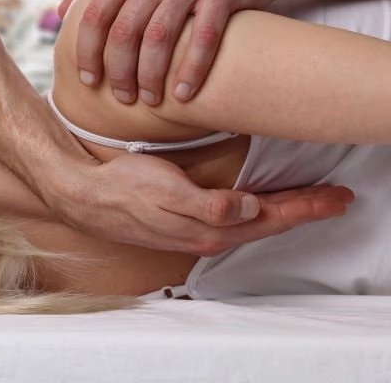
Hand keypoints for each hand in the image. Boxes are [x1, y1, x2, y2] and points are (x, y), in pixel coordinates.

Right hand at [50, 154, 352, 254]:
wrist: (87, 196)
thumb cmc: (124, 187)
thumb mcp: (165, 189)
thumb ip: (209, 204)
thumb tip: (249, 208)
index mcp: (210, 228)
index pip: (271, 216)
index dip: (306, 206)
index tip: (336, 198)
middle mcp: (210, 235)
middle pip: (269, 223)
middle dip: (305, 210)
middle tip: (336, 199)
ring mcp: (197, 231)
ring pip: (254, 224)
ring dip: (285, 212)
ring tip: (307, 201)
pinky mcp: (186, 223)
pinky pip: (235, 222)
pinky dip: (257, 213)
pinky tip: (258, 207)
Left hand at [59, 0, 277, 105]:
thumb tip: (60, 12)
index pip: (95, 14)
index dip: (87, 51)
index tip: (88, 80)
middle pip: (124, 30)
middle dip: (119, 71)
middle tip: (123, 98)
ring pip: (159, 36)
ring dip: (151, 75)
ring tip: (151, 100)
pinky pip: (203, 37)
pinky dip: (191, 69)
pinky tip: (183, 93)